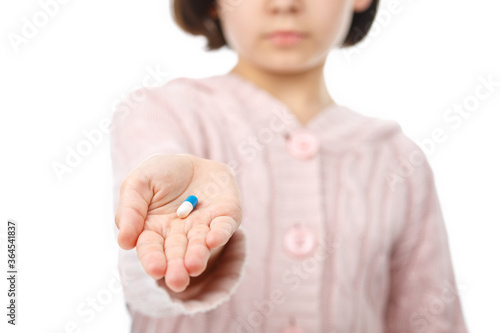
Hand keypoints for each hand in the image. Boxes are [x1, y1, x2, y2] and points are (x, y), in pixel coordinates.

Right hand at [114, 153, 242, 292]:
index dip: (153, 259)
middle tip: (177, 281)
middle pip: (177, 254)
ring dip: (198, 256)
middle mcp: (179, 235)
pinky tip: (213, 239)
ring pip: (200, 246)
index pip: (151, 249)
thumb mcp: (137, 183)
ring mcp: (204, 228)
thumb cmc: (160, 174)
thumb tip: (124, 243)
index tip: (156, 270)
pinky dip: (220, 234)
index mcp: (154, 231)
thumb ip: (130, 210)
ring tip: (194, 266)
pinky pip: (224, 227)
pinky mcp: (226, 217)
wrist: (192, 159)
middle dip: (177, 268)